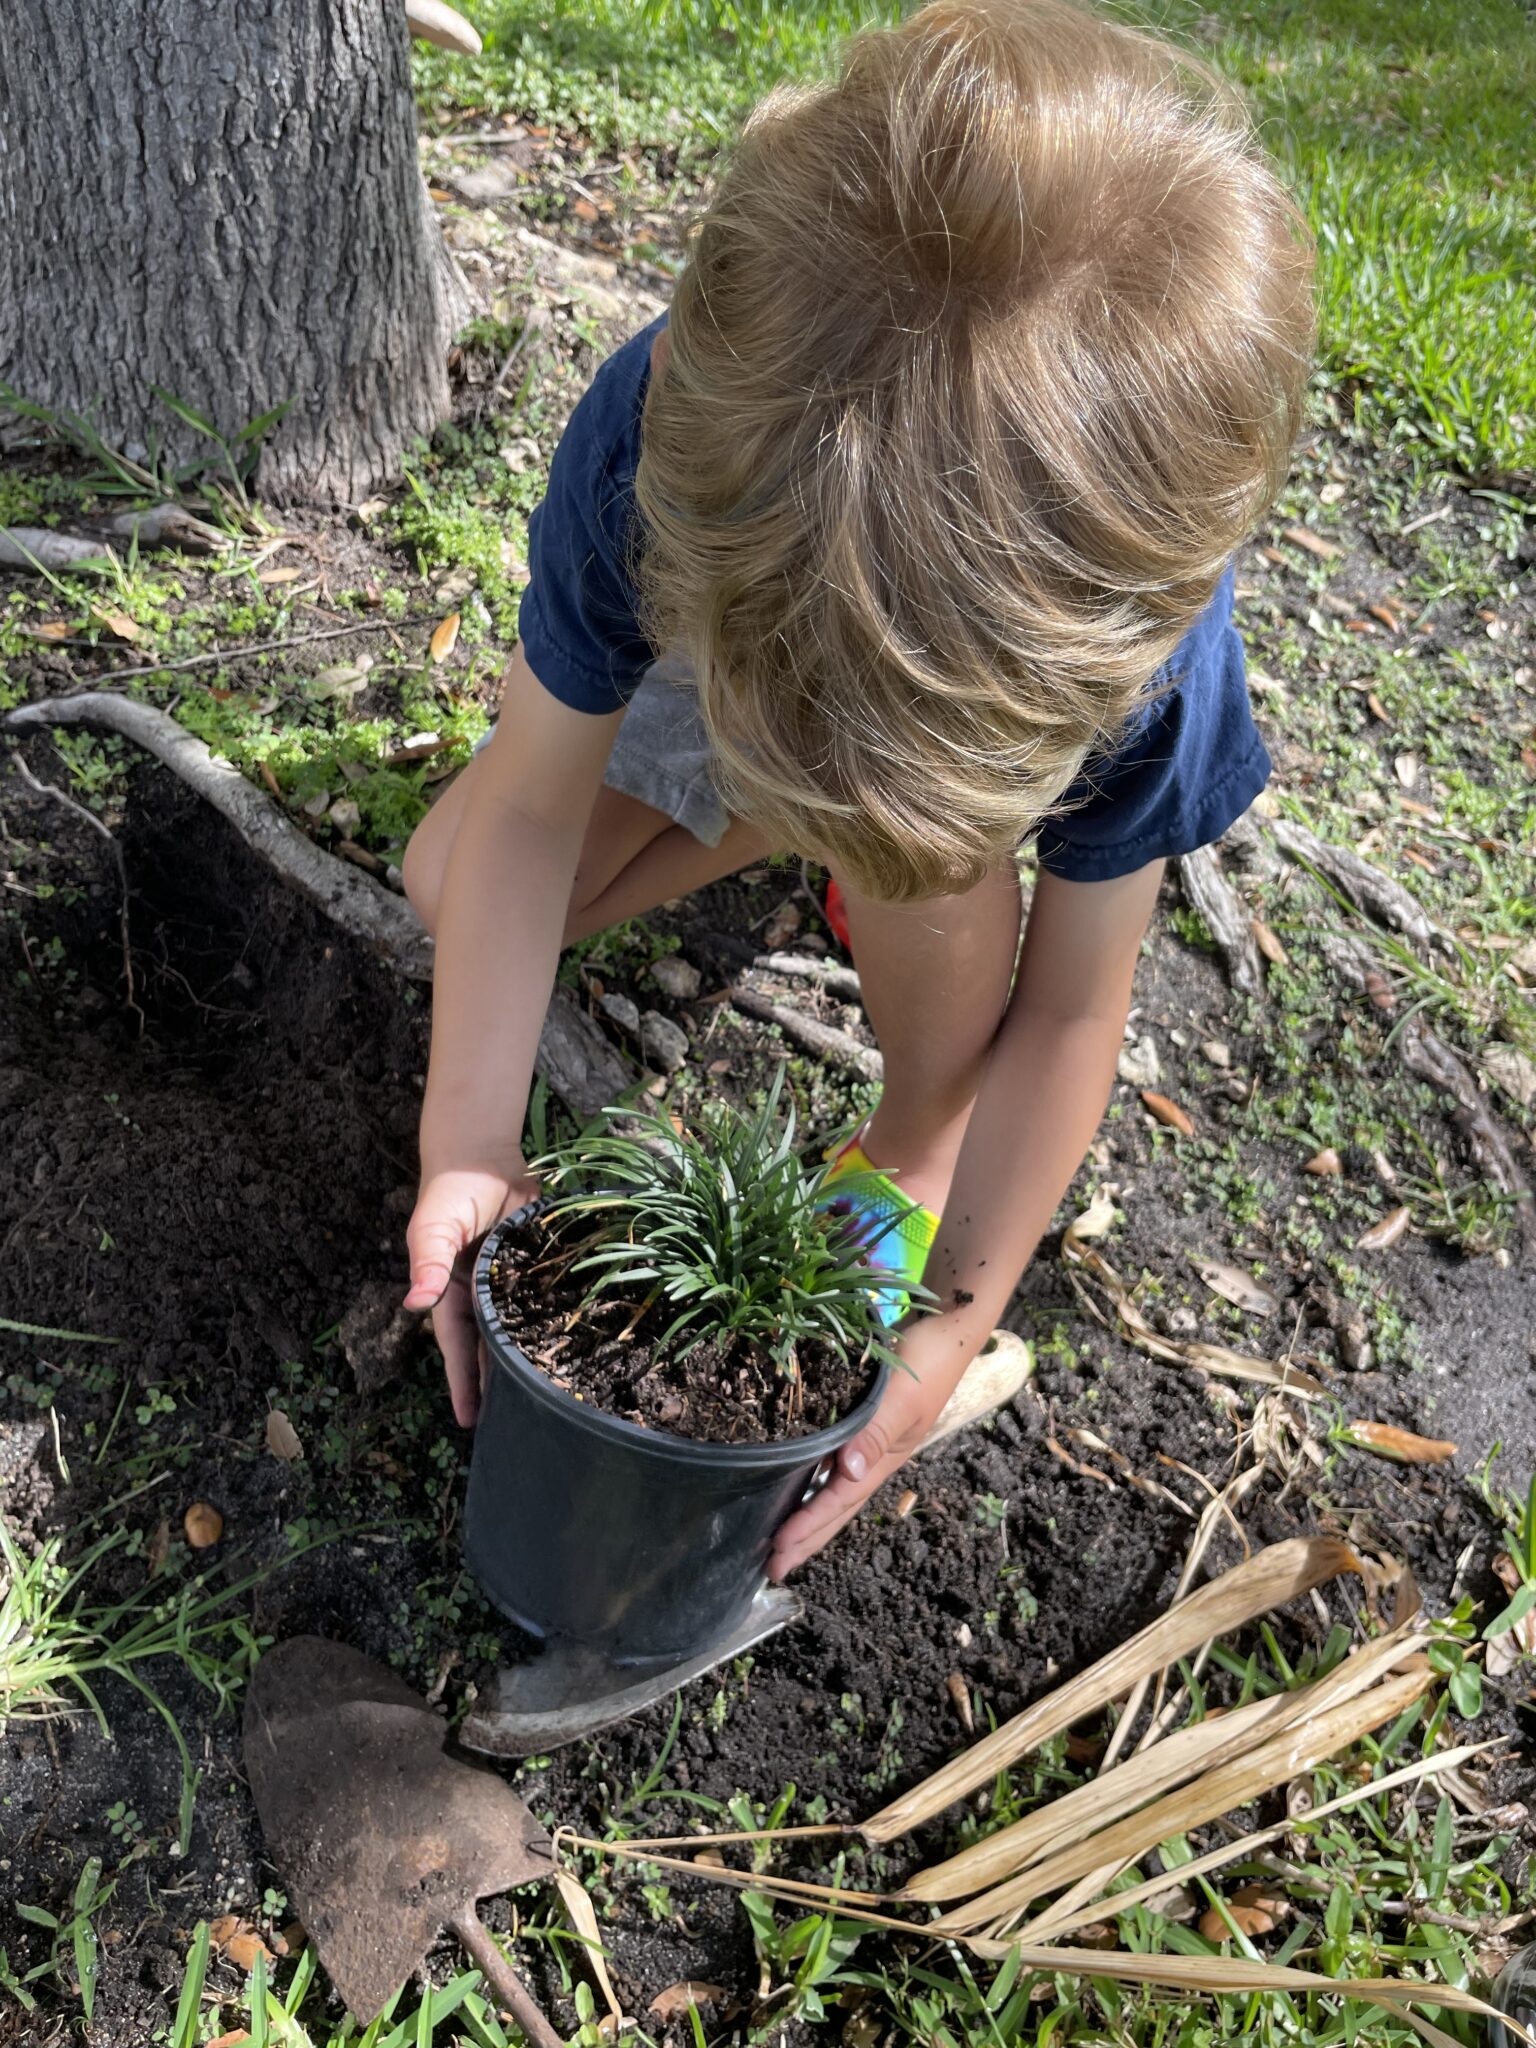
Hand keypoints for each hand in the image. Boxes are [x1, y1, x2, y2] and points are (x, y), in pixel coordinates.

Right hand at [405, 1166, 536, 1424]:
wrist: (483, 1155)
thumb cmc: (450, 1192)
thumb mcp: (432, 1228)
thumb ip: (428, 1263)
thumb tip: (415, 1303)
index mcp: (454, 1294)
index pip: (458, 1347)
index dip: (463, 1382)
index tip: (469, 1420)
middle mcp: (483, 1294)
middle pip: (491, 1347)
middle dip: (499, 1384)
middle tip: (516, 1424)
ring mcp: (513, 1281)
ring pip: (523, 1328)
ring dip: (531, 1358)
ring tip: (547, 1398)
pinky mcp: (539, 1264)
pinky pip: (549, 1298)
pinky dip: (558, 1321)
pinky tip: (576, 1345)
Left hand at [767, 1333, 969, 1580]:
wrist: (949, 1327)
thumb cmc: (928, 1363)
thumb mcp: (902, 1399)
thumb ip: (875, 1433)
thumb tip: (848, 1473)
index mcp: (883, 1460)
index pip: (838, 1501)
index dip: (807, 1526)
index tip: (777, 1550)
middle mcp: (872, 1456)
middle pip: (835, 1507)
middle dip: (806, 1538)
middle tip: (772, 1569)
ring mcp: (868, 1440)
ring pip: (831, 1487)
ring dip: (806, 1513)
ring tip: (777, 1538)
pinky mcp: (861, 1418)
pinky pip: (828, 1456)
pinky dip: (809, 1474)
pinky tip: (789, 1476)